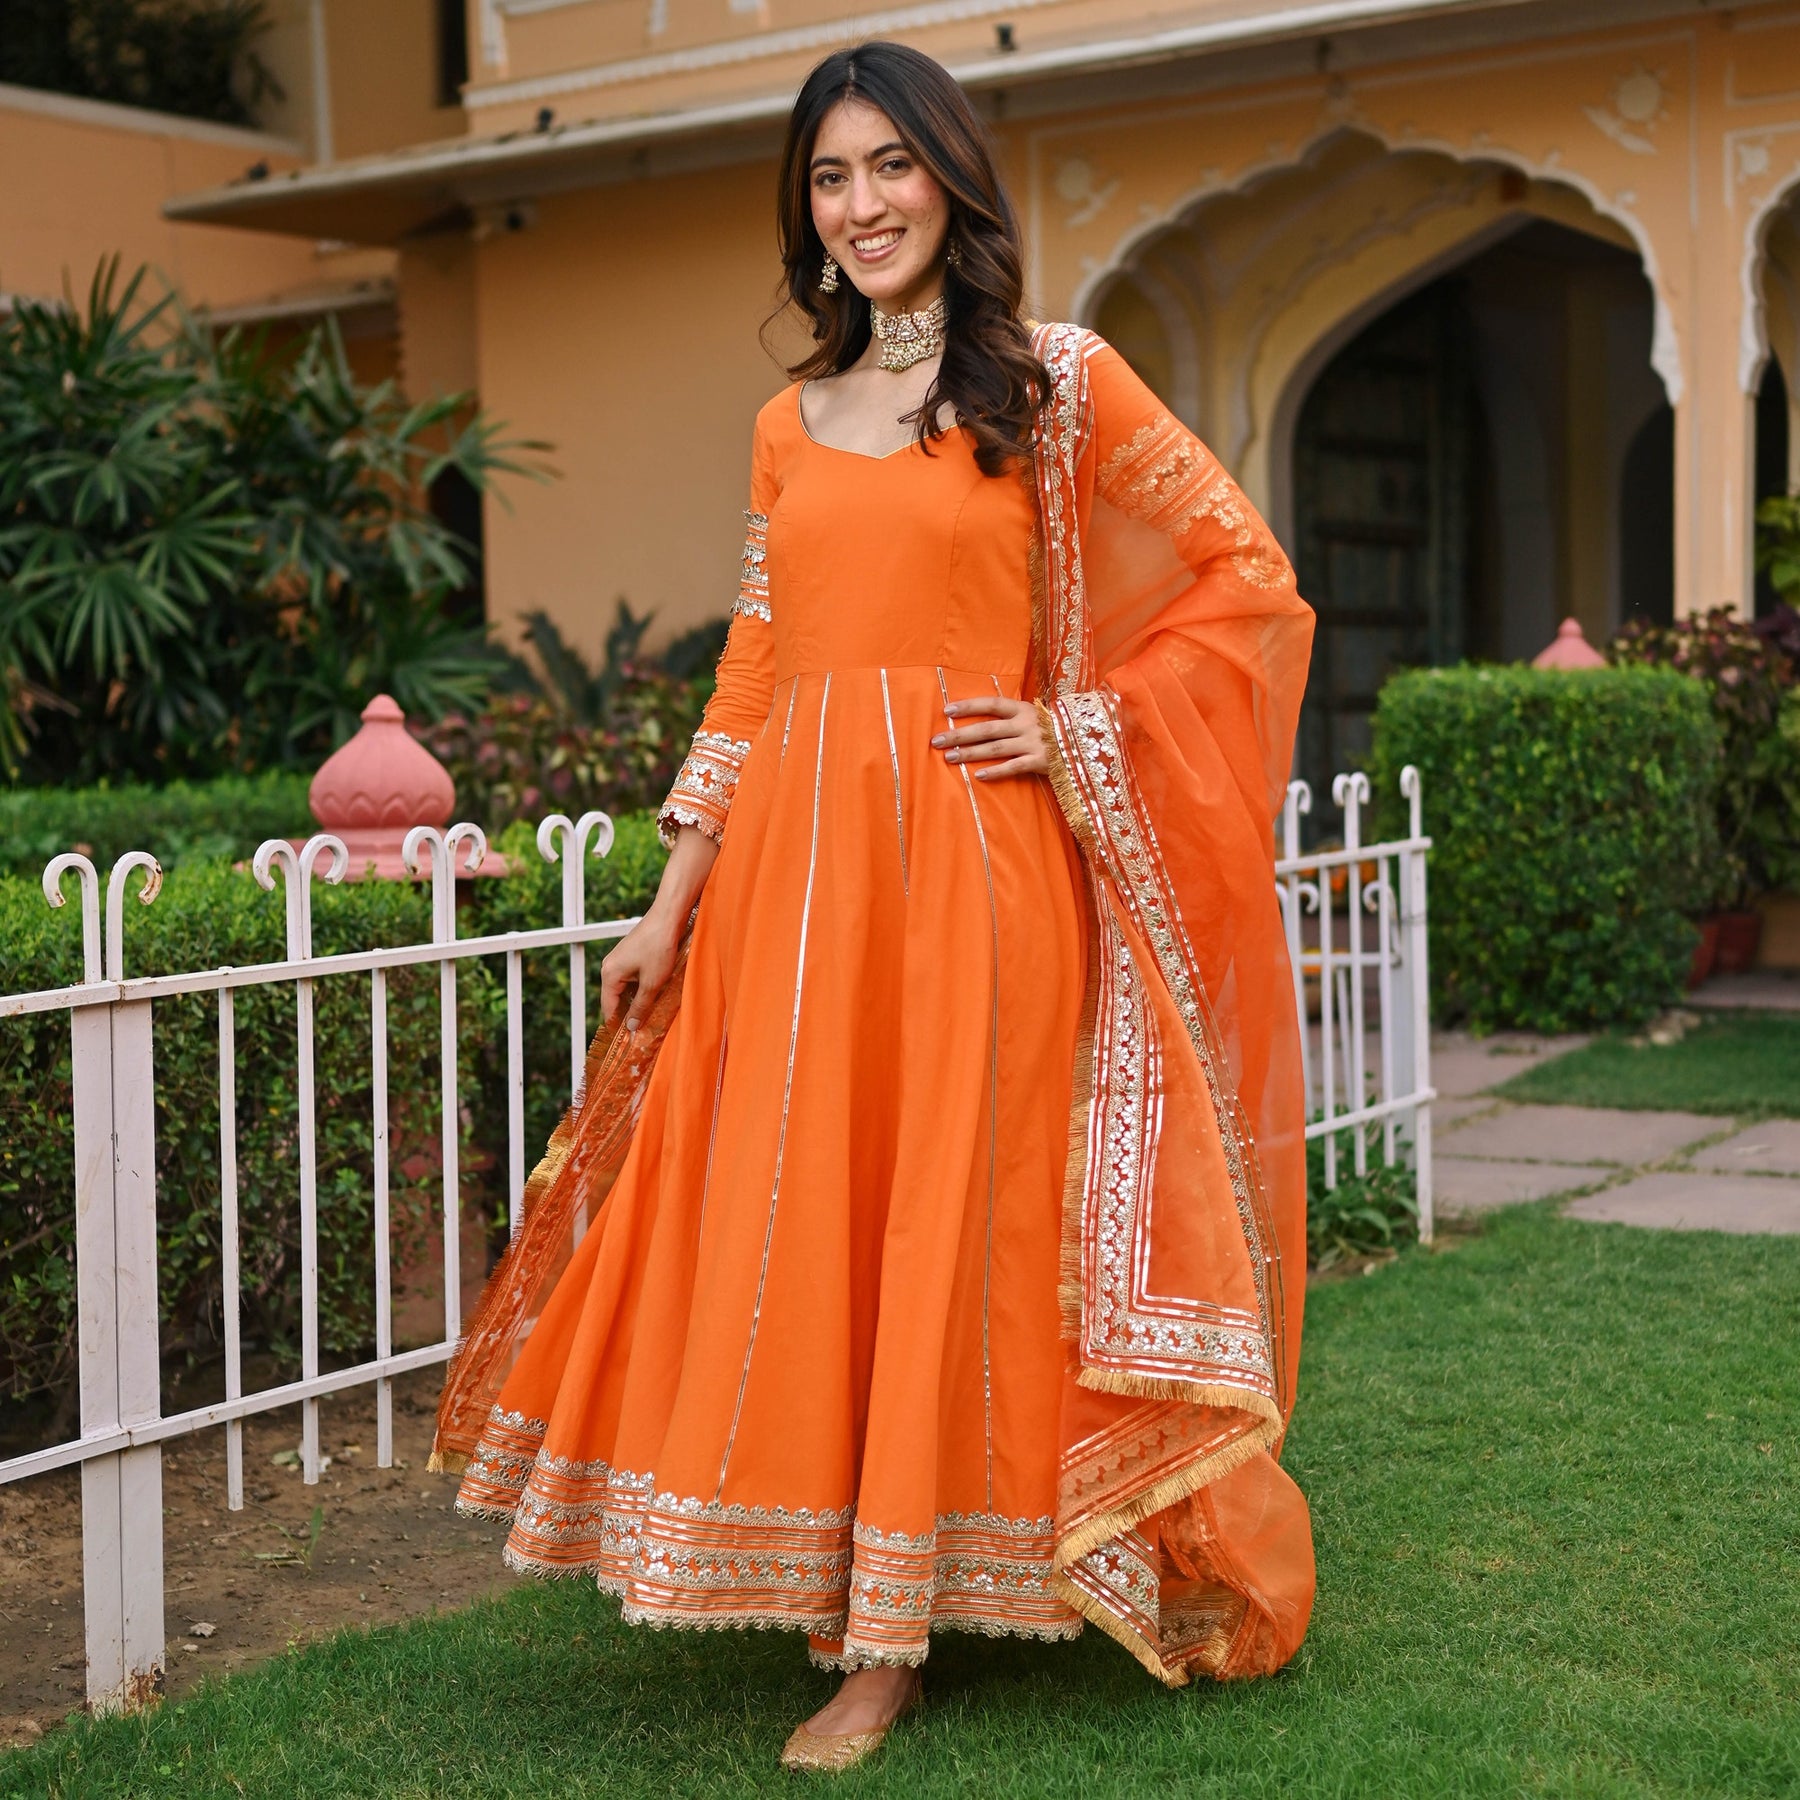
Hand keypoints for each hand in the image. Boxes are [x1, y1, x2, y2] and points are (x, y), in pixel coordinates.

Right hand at [599, 907, 682, 1033]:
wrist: (668, 916)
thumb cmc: (659, 947)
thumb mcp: (652, 983)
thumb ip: (640, 1006)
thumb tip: (630, 1027)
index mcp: (609, 975)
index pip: (608, 1009)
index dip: (618, 1026)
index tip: (628, 1042)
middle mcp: (609, 967)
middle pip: (615, 999)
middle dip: (629, 1014)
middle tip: (642, 1031)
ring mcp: (620, 959)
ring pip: (626, 989)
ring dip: (637, 1001)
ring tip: (650, 1015)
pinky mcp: (631, 954)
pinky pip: (632, 978)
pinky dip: (641, 988)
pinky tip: (655, 994)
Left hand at [931, 695, 1048, 780]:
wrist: (1087, 740)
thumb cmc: (1054, 728)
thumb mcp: (1035, 715)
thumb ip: (1012, 716)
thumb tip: (981, 718)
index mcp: (1023, 709)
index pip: (991, 704)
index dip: (968, 706)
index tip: (946, 710)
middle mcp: (1026, 724)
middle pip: (986, 729)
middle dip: (959, 735)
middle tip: (936, 741)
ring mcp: (1033, 743)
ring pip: (995, 748)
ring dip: (970, 753)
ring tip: (950, 758)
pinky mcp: (1040, 761)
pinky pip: (1014, 767)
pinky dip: (996, 771)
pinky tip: (978, 775)